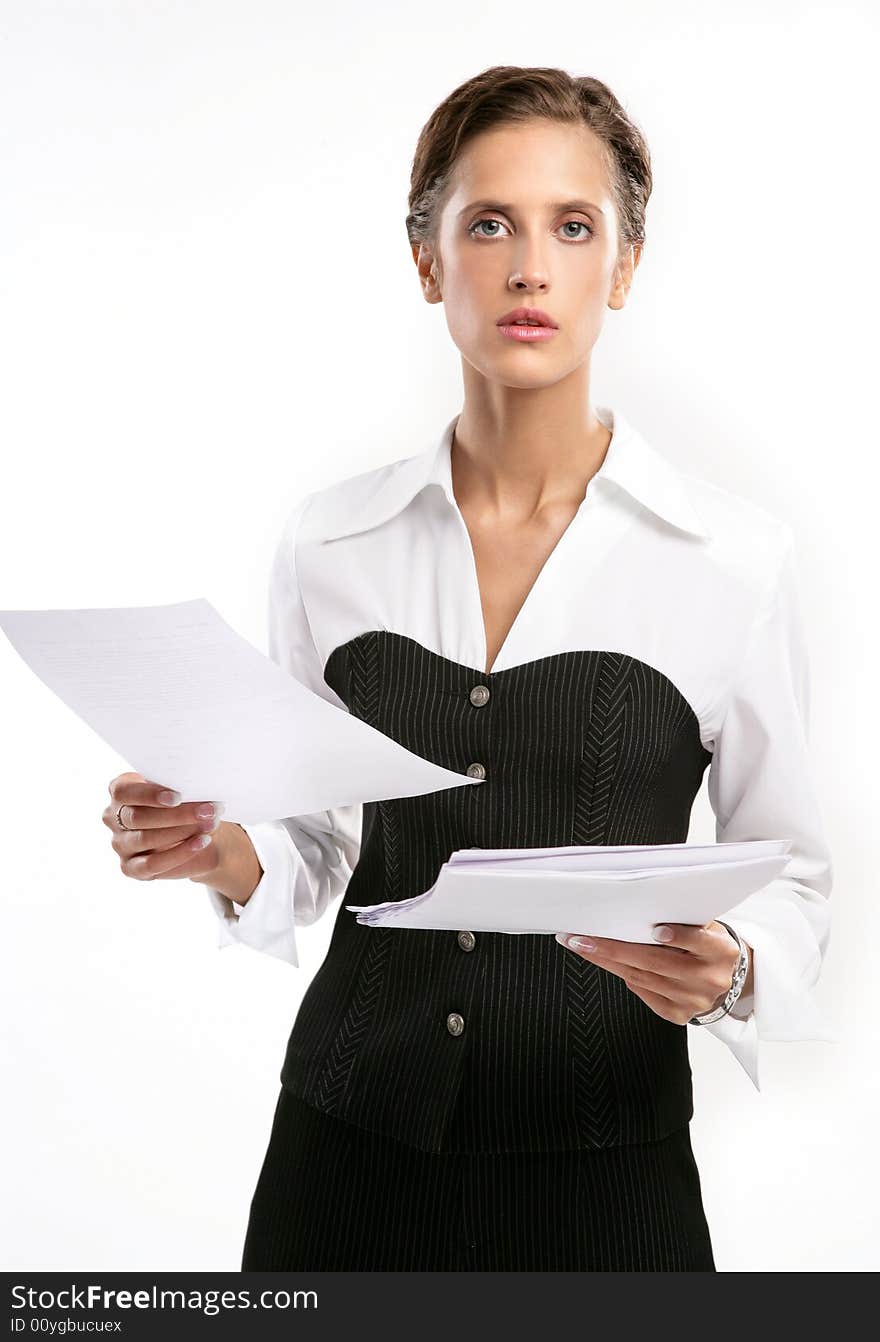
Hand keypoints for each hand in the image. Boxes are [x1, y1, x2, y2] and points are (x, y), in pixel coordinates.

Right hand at [103, 771, 225, 881]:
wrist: (199, 835)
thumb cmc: (186, 804)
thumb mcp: (181, 791)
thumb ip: (178, 786)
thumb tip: (194, 787)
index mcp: (121, 793)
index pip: (123, 791)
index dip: (148, 794)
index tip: (178, 797)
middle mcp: (114, 818)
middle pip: (138, 817)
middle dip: (177, 814)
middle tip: (208, 810)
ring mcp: (120, 845)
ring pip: (145, 839)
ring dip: (181, 832)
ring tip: (210, 824)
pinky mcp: (131, 868)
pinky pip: (152, 864)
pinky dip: (180, 853)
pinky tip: (201, 842)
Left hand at [554, 921, 751, 1024]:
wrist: (723, 978)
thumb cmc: (705, 944)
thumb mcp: (705, 926)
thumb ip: (683, 920)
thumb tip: (639, 907)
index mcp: (720, 951)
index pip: (699, 941)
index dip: (679, 936)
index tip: (657, 930)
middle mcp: (710, 979)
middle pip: (655, 962)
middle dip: (613, 949)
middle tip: (582, 939)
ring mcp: (694, 1000)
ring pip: (641, 978)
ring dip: (606, 961)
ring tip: (581, 946)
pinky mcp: (679, 1015)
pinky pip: (643, 992)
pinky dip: (624, 975)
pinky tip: (607, 962)